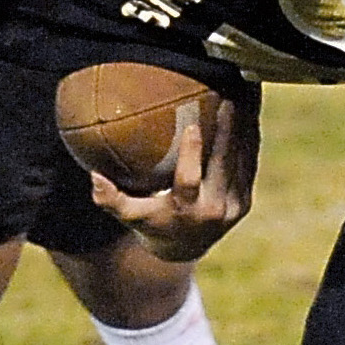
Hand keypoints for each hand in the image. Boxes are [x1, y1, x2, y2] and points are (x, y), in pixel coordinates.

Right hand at [89, 102, 251, 262]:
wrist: (184, 247)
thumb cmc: (151, 223)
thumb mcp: (130, 215)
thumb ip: (111, 199)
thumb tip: (94, 177)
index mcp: (184, 210)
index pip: (188, 180)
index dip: (192, 154)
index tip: (193, 126)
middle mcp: (212, 211)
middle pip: (224, 165)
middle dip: (227, 131)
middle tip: (228, 99)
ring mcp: (232, 208)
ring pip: (241, 161)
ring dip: (244, 128)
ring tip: (244, 96)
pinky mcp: (244, 202)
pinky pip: (249, 165)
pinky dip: (250, 138)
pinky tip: (250, 112)